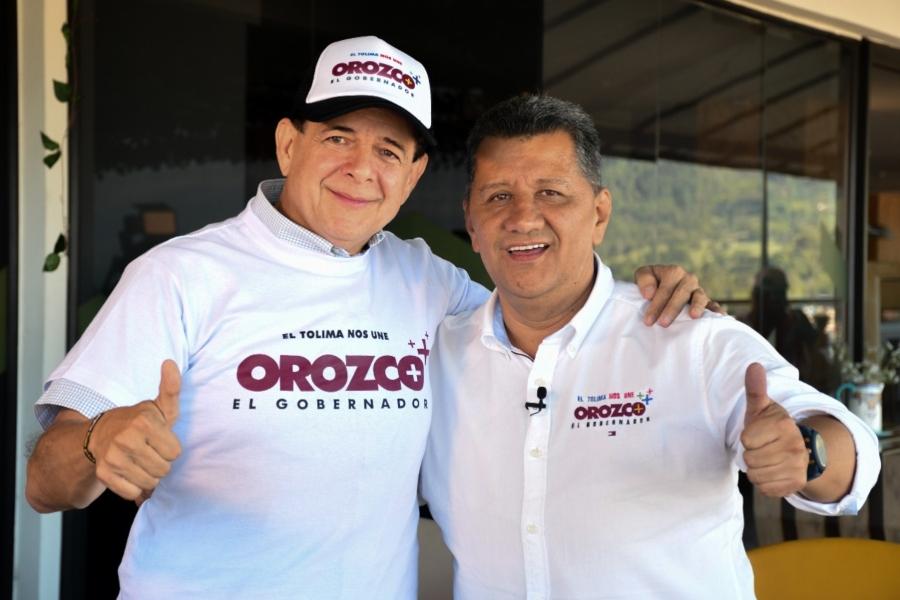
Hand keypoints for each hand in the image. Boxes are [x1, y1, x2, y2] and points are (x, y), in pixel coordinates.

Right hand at [89, 360, 181, 503]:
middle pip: (164, 470)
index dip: (170, 448)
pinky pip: (132, 493)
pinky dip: (133, 487)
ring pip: (149, 483)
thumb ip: (170, 389)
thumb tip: (170, 363)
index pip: (176, 452)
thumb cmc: (136, 422)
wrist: (96, 435)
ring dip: (148, 476)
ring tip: (139, 461)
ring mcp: (113, 457)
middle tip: (148, 451)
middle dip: (160, 463)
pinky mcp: (104, 474)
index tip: (158, 439)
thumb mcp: (156, 406)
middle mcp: (127, 439)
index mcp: (144, 421)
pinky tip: (128, 472)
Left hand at [634, 264, 722, 325]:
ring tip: (693, 316)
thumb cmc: (650, 284)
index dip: (657, 304)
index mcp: (673, 272)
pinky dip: (716, 310)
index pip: (666, 287)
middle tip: (662, 324)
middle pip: (682, 292)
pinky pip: (713, 305)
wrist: (660, 289)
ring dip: (697, 306)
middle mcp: (688, 279)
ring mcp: (698, 291)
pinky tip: (718, 317)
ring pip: (700, 296)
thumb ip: (644, 280)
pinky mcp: (707, 302)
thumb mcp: (643, 275)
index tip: (648, 320)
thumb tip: (649, 293)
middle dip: (672, 308)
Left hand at [741, 363, 807, 496]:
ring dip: (756, 469)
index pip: (746, 440)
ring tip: (766, 459)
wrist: (796, 449)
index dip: (747, 438)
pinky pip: (765, 489)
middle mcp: (794, 446)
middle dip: (750, 455)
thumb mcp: (761, 408)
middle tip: (762, 448)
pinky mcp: (796, 484)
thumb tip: (754, 365)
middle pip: (749, 460)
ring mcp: (797, 466)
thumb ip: (755, 389)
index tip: (757, 434)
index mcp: (784, 425)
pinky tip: (773, 471)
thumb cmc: (770, 426)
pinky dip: (764, 483)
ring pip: (756, 475)